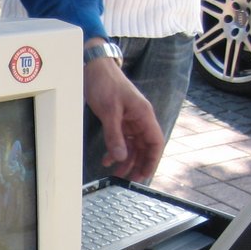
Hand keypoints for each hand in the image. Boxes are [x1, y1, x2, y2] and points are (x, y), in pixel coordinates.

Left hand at [83, 56, 164, 182]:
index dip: (152, 160)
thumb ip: (115, 135)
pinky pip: (122, 139)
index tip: (145, 175)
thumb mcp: (109, 111)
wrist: (95, 68)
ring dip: (126, 161)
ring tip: (117, 175)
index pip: (155, 142)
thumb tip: (121, 157)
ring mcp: (130, 120)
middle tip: (130, 180)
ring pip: (133, 145)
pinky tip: (107, 160)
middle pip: (145, 147)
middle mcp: (140, 119)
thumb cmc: (105, 84)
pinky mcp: (120, 119)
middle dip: (139, 164)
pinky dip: (116, 151)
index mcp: (144, 115)